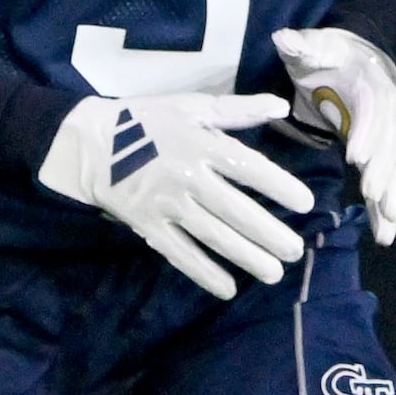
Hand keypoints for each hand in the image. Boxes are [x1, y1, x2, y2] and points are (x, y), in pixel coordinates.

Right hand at [37, 91, 314, 299]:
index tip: (306, 204)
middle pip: (235, 210)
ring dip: (245, 257)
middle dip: (268, 233)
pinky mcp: (148, 224)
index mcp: (200, 143)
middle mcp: (186, 176)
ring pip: (212, 235)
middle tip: (295, 251)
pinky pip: (178, 252)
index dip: (279, 186)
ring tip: (273, 273)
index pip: (248, 167)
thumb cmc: (147, 121)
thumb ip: (236, 109)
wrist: (90, 143)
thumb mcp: (190, 106)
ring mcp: (166, 204)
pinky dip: (203, 272)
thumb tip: (281, 106)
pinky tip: (227, 288)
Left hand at [273, 26, 395, 244]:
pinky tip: (385, 232)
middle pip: (387, 143)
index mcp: (371, 84)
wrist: (353, 57)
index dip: (366, 132)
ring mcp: (385, 134)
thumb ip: (302, 44)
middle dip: (381, 170)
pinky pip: (387, 179)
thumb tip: (285, 38)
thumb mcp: (314, 45)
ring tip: (388, 225)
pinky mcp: (379, 151)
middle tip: (372, 195)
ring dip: (390, 195)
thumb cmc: (328, 53)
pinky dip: (386, 204)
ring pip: (392, 167)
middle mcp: (386, 112)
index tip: (356, 156)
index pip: (371, 110)